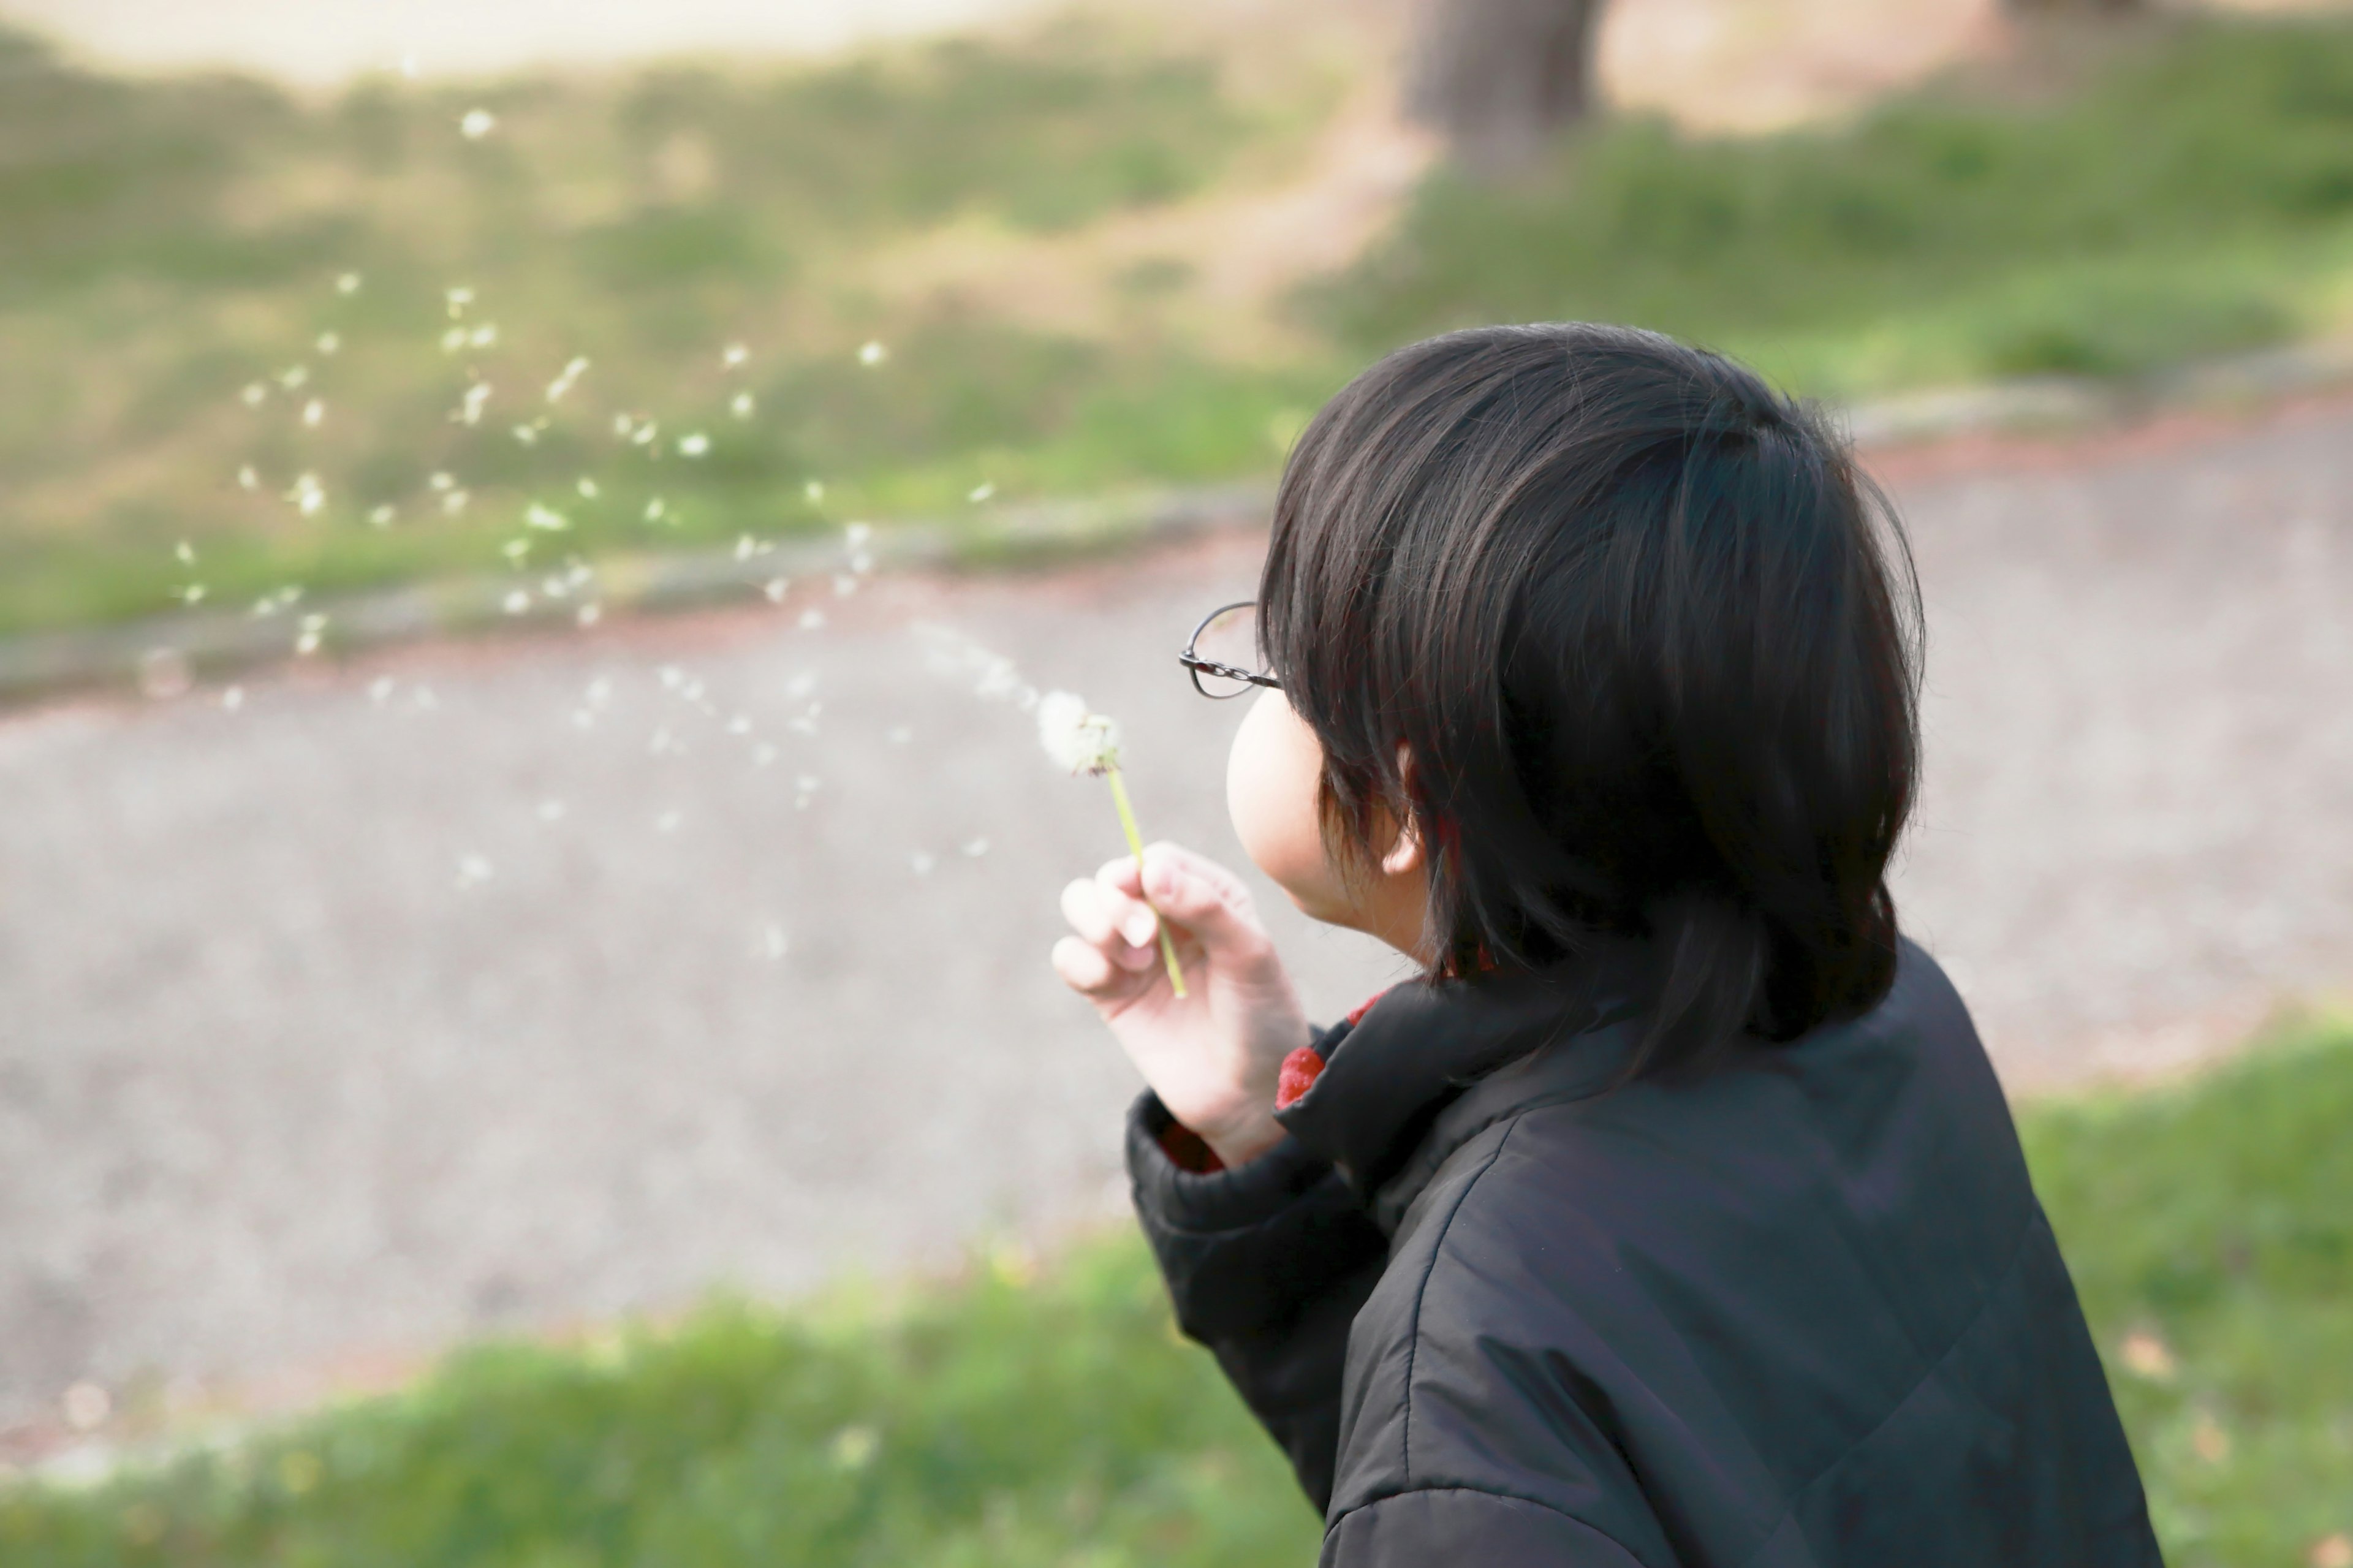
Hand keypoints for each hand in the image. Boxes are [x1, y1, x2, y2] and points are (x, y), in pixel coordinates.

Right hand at [1053, 842, 1308, 1167]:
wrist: (1249, 1092)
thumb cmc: (1262, 1016)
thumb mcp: (1250, 956)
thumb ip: (1206, 908)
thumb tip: (1151, 869)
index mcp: (1207, 896)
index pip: (1155, 859)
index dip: (1142, 871)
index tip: (1150, 895)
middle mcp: (1166, 918)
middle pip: (1110, 878)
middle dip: (1115, 901)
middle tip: (1144, 938)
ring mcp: (1133, 954)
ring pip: (1081, 906)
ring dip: (1096, 924)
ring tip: (1136, 963)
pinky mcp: (1109, 992)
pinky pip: (1069, 957)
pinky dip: (1080, 962)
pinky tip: (1112, 982)